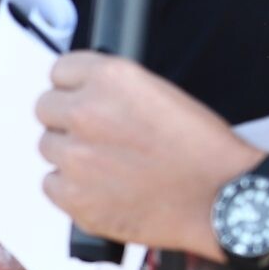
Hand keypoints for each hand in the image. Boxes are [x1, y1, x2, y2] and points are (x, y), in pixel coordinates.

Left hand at [36, 54, 259, 257]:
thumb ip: (111, 90)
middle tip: (97, 136)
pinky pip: (51, 185)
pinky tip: (102, 190)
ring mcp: (75, 157)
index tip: (82, 98)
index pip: (59, 71)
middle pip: (45, 108)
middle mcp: (85, 113)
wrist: (222, 198)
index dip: (74, 88)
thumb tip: (81, 93)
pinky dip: (71, 190)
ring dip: (70, 156)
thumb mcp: (159, 92)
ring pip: (48, 148)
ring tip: (108, 166)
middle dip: (67, 121)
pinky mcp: (74, 197)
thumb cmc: (202, 149)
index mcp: (109, 79)